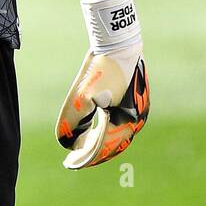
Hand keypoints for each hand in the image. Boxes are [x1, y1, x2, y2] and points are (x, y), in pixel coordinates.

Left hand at [56, 40, 148, 167]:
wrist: (118, 43)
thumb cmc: (101, 70)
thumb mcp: (82, 96)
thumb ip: (72, 122)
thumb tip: (67, 143)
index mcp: (126, 122)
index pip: (103, 149)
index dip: (86, 158)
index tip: (71, 162)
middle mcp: (136, 120)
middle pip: (112, 145)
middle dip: (92, 152)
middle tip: (75, 158)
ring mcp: (138, 110)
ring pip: (117, 134)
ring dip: (100, 142)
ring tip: (83, 145)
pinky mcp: (136, 101)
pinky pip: (121, 122)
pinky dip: (107, 130)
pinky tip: (95, 127)